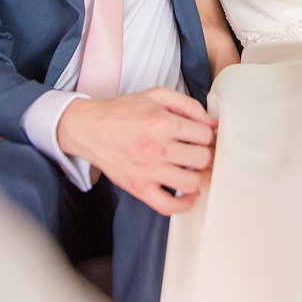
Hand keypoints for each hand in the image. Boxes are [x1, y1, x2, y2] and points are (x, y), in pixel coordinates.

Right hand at [56, 87, 216, 215]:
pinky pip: (168, 206)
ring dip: (199, 177)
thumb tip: (212, 123)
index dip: (210, 136)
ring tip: (195, 170)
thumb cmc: (123, 111)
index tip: (205, 138)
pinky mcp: (139, 188)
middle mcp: (157, 148)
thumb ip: (187, 104)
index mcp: (163, 123)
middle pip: (203, 158)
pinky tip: (188, 194)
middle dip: (207, 155)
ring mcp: (148, 171)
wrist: (90, 128)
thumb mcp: (156, 95)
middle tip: (203, 153)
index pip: (205, 135)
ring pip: (192, 183)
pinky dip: (184, 204)